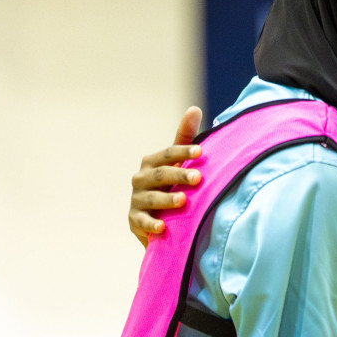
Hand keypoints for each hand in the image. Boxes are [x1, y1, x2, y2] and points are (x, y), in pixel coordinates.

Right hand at [129, 106, 202, 245]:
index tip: (201, 151)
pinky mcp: (135, 220)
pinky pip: (142, 222)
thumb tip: (194, 108)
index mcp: (151, 162)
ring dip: (167, 199)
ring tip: (183, 200)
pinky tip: (162, 227)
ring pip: (151, 198)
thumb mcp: (177, 163)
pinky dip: (151, 224)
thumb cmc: (170, 185)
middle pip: (160, 175)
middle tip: (199, 177)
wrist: (156, 219)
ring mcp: (136, 199)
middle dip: (179, 175)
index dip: (183, 152)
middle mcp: (140, 179)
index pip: (167, 154)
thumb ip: (184, 138)